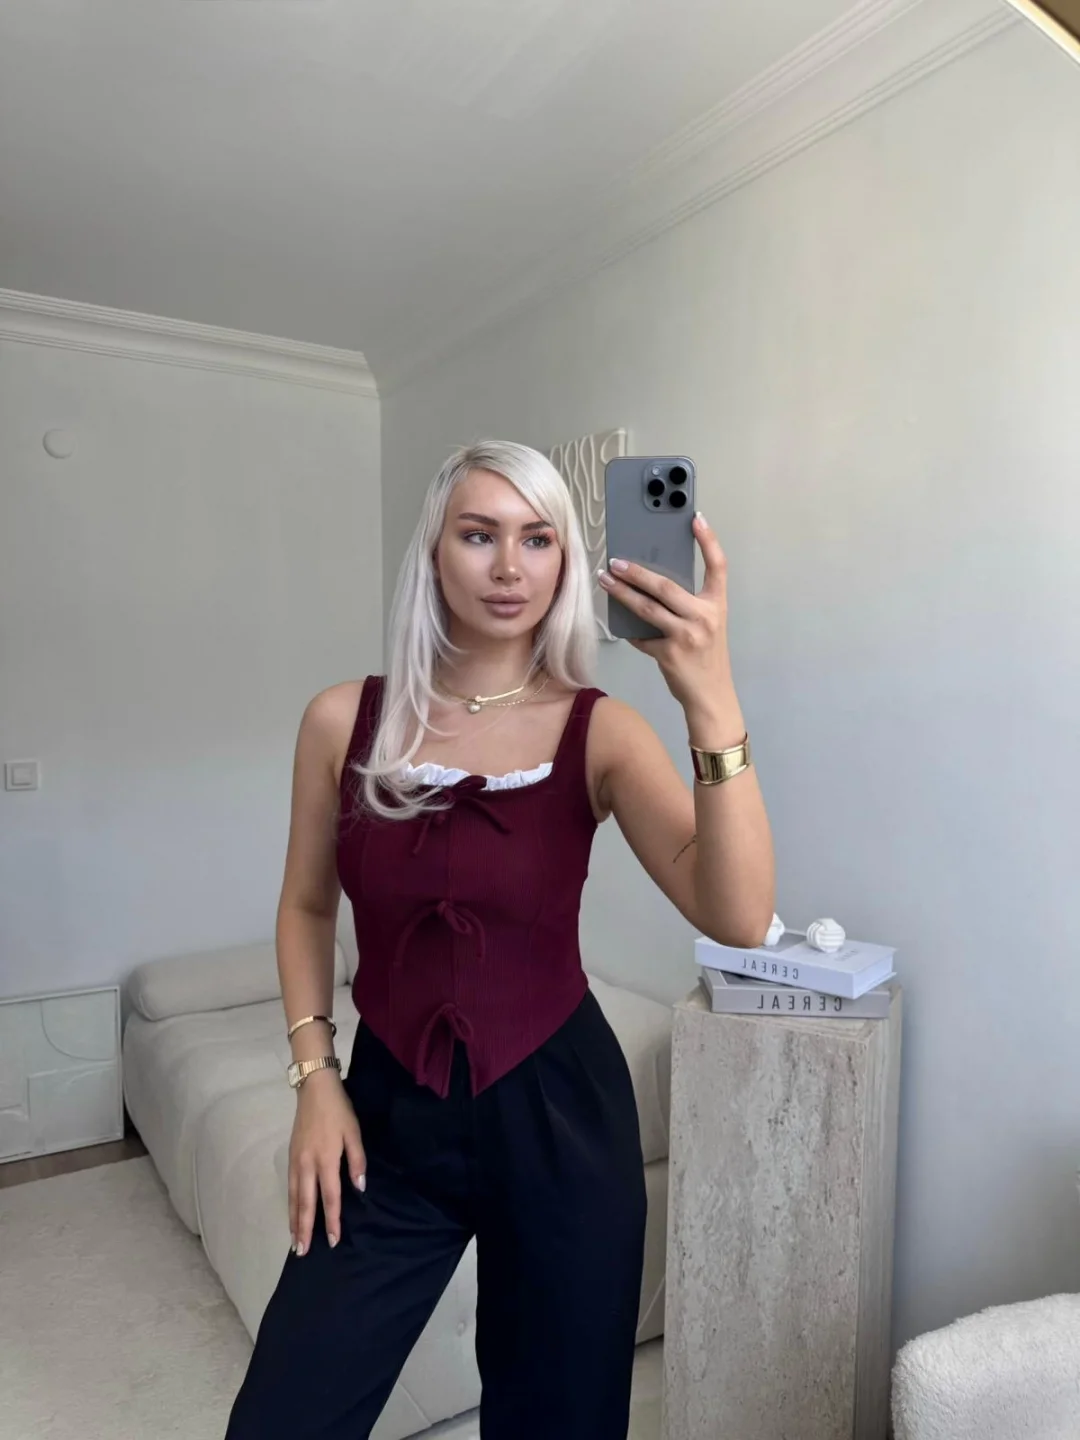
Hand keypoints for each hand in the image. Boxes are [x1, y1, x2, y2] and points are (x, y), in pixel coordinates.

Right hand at [288, 1071, 366, 1256]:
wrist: (314, 1089)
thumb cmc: (338, 1110)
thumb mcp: (354, 1132)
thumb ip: (357, 1160)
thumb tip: (358, 1187)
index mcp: (326, 1160)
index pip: (329, 1198)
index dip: (331, 1220)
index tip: (332, 1240)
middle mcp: (307, 1165)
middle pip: (305, 1203)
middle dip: (304, 1229)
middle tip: (302, 1252)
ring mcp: (296, 1161)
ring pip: (293, 1197)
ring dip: (293, 1221)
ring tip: (293, 1241)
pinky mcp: (290, 1156)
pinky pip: (289, 1186)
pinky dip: (289, 1204)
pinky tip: (290, 1213)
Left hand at [599, 512, 735, 717]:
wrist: (710, 695)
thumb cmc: (706, 656)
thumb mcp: (706, 625)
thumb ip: (687, 605)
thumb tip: (650, 584)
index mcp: (716, 605)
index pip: (718, 566)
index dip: (709, 540)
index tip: (696, 518)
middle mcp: (704, 617)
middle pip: (666, 586)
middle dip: (637, 572)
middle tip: (616, 561)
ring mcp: (686, 635)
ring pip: (647, 608)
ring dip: (622, 593)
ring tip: (605, 580)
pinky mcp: (669, 653)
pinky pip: (641, 635)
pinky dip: (630, 629)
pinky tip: (618, 620)